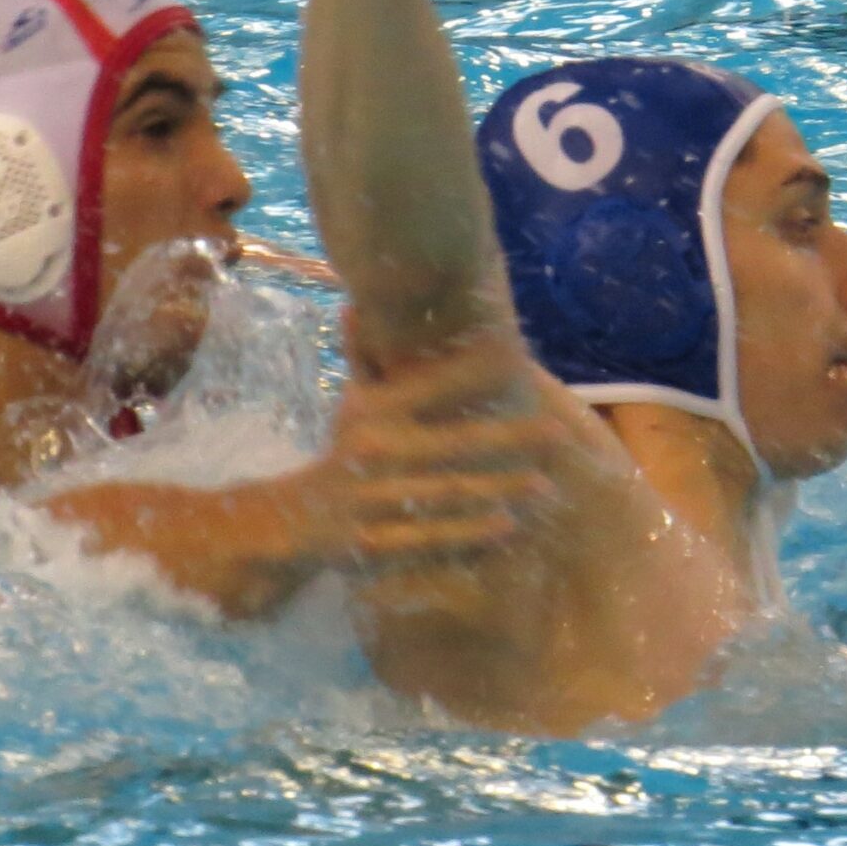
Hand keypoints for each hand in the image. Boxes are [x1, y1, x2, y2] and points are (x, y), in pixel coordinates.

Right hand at [310, 330, 562, 572]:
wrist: (289, 522)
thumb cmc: (343, 455)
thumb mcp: (355, 407)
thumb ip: (365, 358)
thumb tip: (357, 303)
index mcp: (374, 414)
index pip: (432, 392)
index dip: (477, 385)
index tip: (523, 373)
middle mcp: (374, 452)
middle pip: (452, 445)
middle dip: (508, 439)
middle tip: (557, 433)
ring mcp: (374, 500)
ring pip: (445, 494)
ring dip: (497, 489)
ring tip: (543, 483)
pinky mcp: (374, 542)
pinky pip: (429, 538)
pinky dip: (468, 533)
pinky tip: (506, 526)